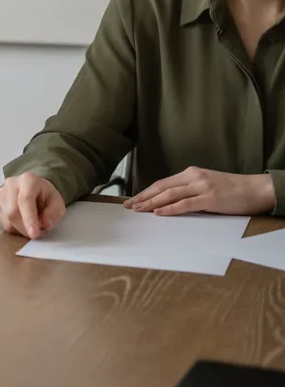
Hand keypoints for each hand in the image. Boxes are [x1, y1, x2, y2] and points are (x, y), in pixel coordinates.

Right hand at [0, 172, 65, 238]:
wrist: (34, 189)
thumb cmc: (45, 196)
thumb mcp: (57, 203)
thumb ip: (54, 213)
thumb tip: (45, 224)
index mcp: (28, 180)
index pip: (25, 200)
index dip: (29, 219)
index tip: (34, 234)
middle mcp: (11, 184)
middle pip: (12, 212)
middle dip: (25, 227)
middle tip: (37, 232)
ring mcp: (0, 193)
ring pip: (7, 219)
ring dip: (20, 228)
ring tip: (31, 223)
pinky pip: (3, 222)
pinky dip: (14, 228)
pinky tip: (21, 221)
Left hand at [123, 167, 274, 215]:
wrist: (257, 189)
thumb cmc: (233, 190)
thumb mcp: (207, 185)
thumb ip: (189, 190)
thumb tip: (170, 201)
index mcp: (191, 173)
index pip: (162, 183)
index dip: (146, 191)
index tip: (133, 199)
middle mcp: (193, 177)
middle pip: (161, 187)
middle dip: (143, 197)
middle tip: (128, 206)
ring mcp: (201, 187)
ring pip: (169, 195)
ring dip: (151, 203)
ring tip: (138, 210)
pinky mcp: (210, 199)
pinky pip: (185, 204)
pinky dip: (170, 209)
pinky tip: (158, 213)